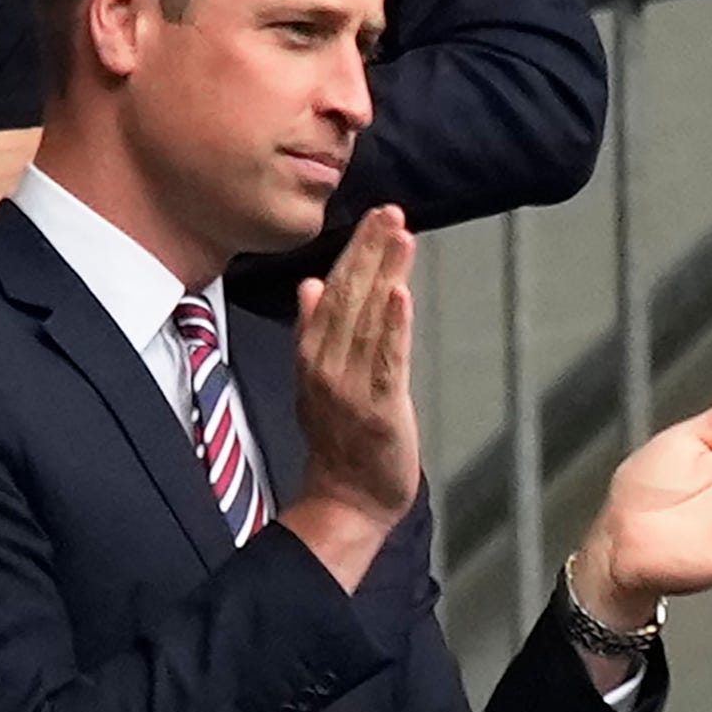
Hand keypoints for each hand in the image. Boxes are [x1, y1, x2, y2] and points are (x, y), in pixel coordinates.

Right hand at [278, 207, 418, 589]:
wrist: (344, 499)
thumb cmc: (338, 441)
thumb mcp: (316, 378)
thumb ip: (313, 330)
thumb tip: (310, 284)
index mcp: (313, 353)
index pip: (333, 291)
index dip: (354, 253)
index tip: (373, 216)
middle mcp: (327, 363)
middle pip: (348, 296)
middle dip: (370, 251)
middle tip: (390, 211)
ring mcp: (351, 385)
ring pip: (367, 319)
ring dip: (384, 274)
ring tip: (400, 236)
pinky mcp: (378, 407)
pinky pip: (386, 360)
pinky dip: (393, 326)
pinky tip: (402, 293)